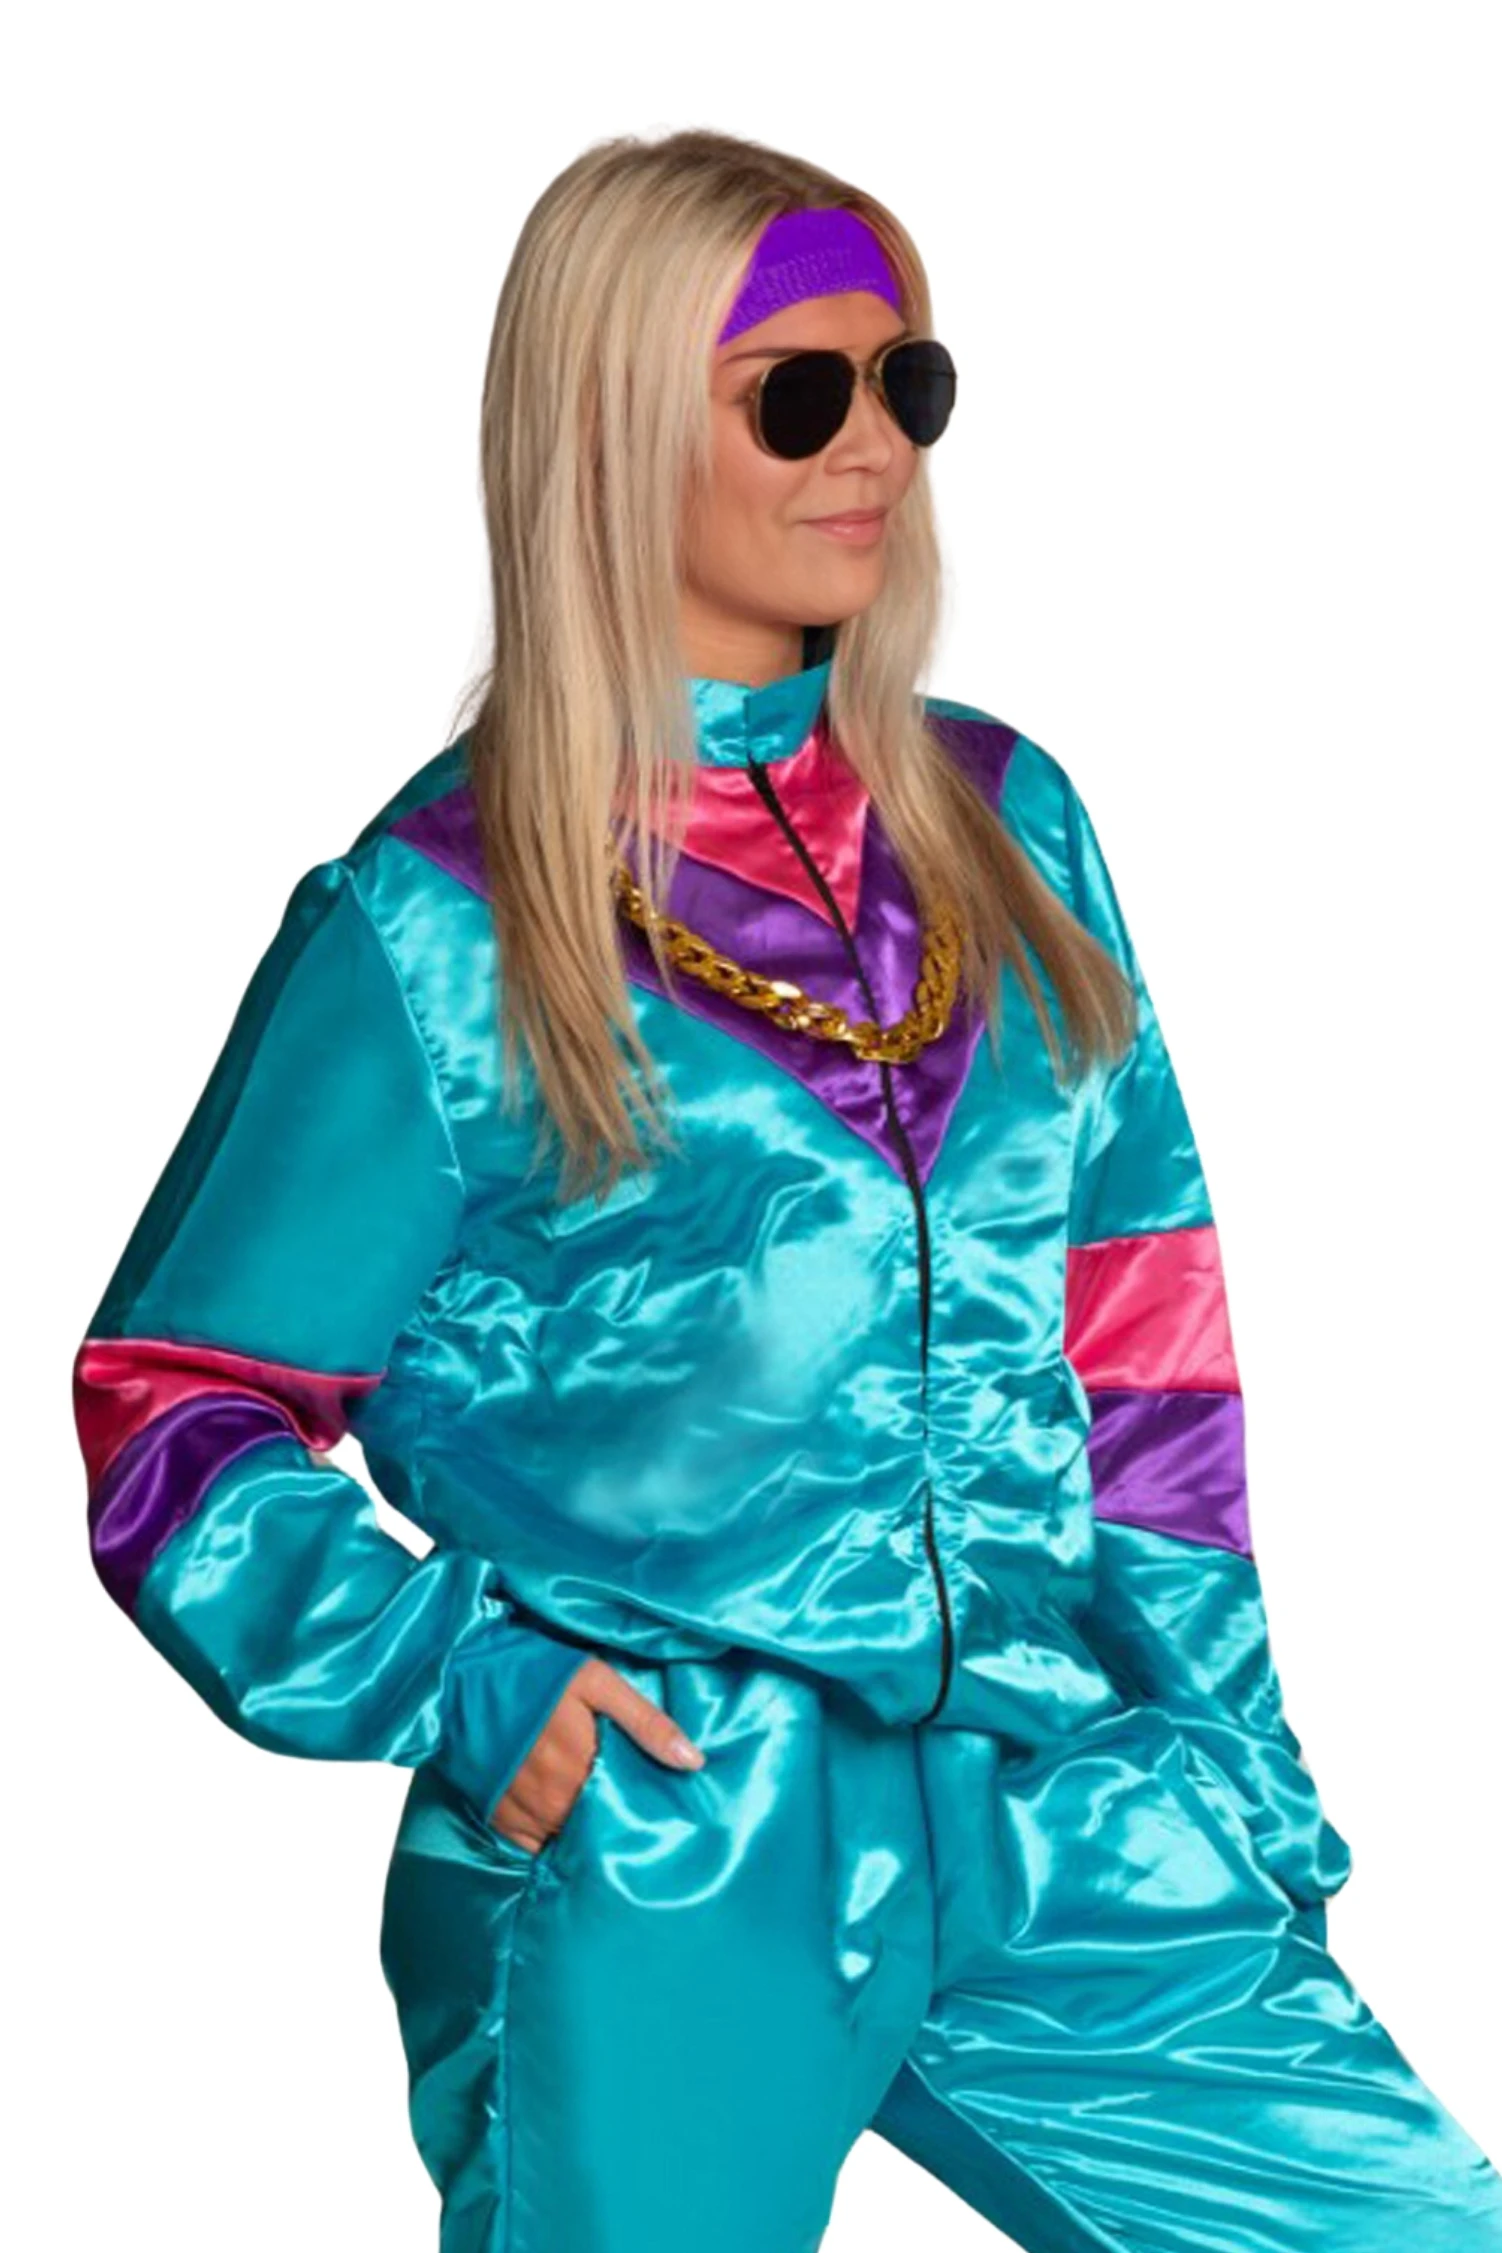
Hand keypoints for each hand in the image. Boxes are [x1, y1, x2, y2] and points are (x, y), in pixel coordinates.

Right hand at [488, 1655, 704, 1854]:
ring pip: (566, 1839)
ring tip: (598, 1818)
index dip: (643, 1807)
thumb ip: (645, 1722)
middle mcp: (553, 1798)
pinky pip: (531, 1847)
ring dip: (582, 1831)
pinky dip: (548, 1841)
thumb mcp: (595, 1680)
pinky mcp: (496, 1815)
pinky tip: (561, 1826)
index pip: (627, 1806)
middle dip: (614, 1820)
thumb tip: (693, 1762)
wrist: (457, 1672)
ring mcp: (522, 1811)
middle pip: (597, 1826)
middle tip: (630, 1810)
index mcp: (583, 1764)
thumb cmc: (532, 1670)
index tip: (659, 1806)